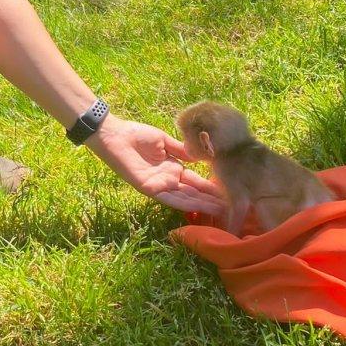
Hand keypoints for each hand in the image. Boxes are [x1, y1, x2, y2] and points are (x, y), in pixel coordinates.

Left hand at [86, 116, 225, 214]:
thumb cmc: (137, 134)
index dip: (210, 187)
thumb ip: (181, 150)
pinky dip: (184, 203)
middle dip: (210, 200)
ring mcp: (159, 185)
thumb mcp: (164, 141)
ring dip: (202, 205)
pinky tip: (199, 206)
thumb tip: (201, 155)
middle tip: (230, 208)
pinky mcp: (149, 188)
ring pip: (184, 199)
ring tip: (220, 210)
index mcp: (172, 168)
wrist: (115, 134)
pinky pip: (169, 198)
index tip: (227, 192)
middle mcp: (168, 180)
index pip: (195, 181)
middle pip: (192, 193)